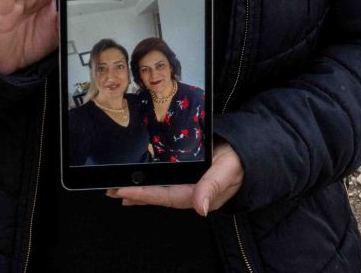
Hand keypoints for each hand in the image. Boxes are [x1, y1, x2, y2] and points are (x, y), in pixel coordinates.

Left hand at [107, 143, 242, 215]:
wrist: (248, 153)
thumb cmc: (239, 161)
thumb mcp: (227, 170)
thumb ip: (212, 187)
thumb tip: (201, 208)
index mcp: (199, 194)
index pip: (166, 197)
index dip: (144, 194)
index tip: (124, 191)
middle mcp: (192, 193)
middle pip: (159, 197)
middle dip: (136, 194)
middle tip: (112, 191)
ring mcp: (190, 185)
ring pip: (161, 191)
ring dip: (141, 191)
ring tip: (120, 191)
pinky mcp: (189, 176)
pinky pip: (167, 183)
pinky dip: (153, 184)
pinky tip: (143, 184)